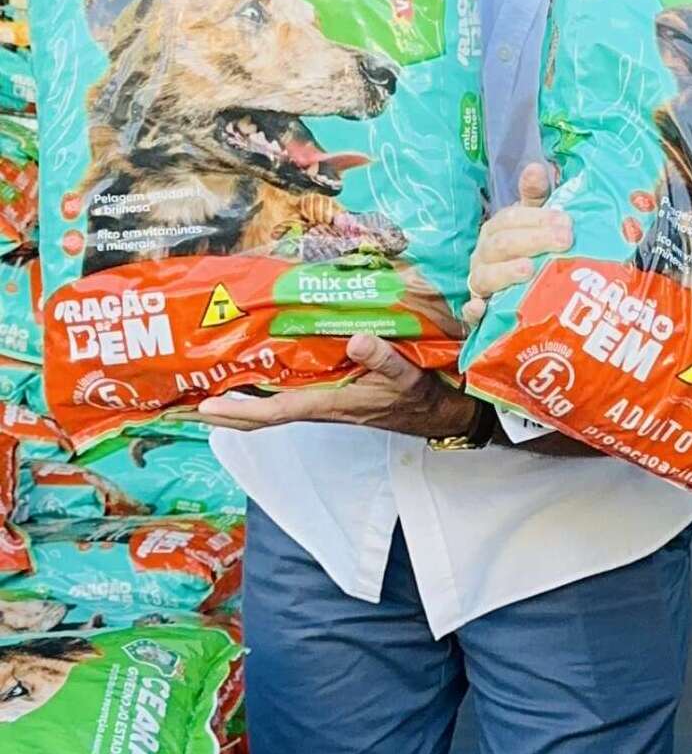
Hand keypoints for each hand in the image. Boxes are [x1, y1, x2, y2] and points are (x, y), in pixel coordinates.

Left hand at [195, 332, 478, 437]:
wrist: (444, 413)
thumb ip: (385, 359)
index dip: (239, 412)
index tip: (205, 408)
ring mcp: (326, 401)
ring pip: (272, 406)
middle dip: (225, 410)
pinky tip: (255, 372)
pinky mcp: (335, 394)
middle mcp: (322, 405)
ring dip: (240, 399)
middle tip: (184, 398)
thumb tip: (355, 339)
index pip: (276, 413)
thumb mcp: (410, 376)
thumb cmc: (424, 396)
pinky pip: (290, 394)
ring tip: (207, 382)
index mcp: (333, 403)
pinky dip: (266, 388)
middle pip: (262, 415)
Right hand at [462, 163, 571, 326]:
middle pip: (502, 245)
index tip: (566, 221)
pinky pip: (470, 312)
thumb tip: (537, 168)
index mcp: (496, 230)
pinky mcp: (478, 312)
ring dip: (506, 273)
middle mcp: (484, 254)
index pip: (511, 219)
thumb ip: (535, 197)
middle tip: (564, 241)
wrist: (510, 292)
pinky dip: (474, 310)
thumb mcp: (532, 221)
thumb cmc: (526, 249)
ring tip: (529, 270)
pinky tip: (482, 308)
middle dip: (533, 241)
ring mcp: (479, 283)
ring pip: (485, 276)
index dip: (537, 218)